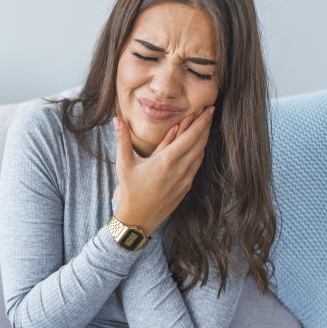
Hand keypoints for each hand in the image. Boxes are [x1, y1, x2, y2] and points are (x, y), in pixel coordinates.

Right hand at [112, 106, 213, 234]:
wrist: (139, 218)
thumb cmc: (130, 191)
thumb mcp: (124, 164)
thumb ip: (123, 139)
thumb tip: (117, 119)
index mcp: (167, 161)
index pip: (191, 136)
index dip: (202, 121)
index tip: (209, 108)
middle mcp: (180, 169)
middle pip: (200, 143)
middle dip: (206, 126)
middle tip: (209, 112)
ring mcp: (185, 179)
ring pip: (200, 154)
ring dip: (203, 139)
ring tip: (204, 126)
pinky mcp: (186, 187)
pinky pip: (196, 165)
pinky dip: (198, 152)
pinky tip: (196, 147)